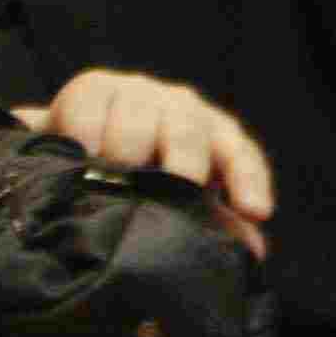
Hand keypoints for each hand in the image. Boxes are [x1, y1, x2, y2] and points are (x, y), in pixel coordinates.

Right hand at [20, 71, 274, 257]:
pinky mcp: (95, 87)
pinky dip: (87, 132)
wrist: (80, 143)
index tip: (255, 211)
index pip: (240, 156)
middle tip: (182, 185)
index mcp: (215, 137)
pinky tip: (83, 152)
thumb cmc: (143, 175)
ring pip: (138, 120)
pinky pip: (92, 105)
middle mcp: (182, 109)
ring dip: (126, 151)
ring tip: (113, 179)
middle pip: (190, 133)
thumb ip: (215, 221)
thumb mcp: (179, 197)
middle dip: (187, 162)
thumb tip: (252, 250)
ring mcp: (139, 94)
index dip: (249, 181)